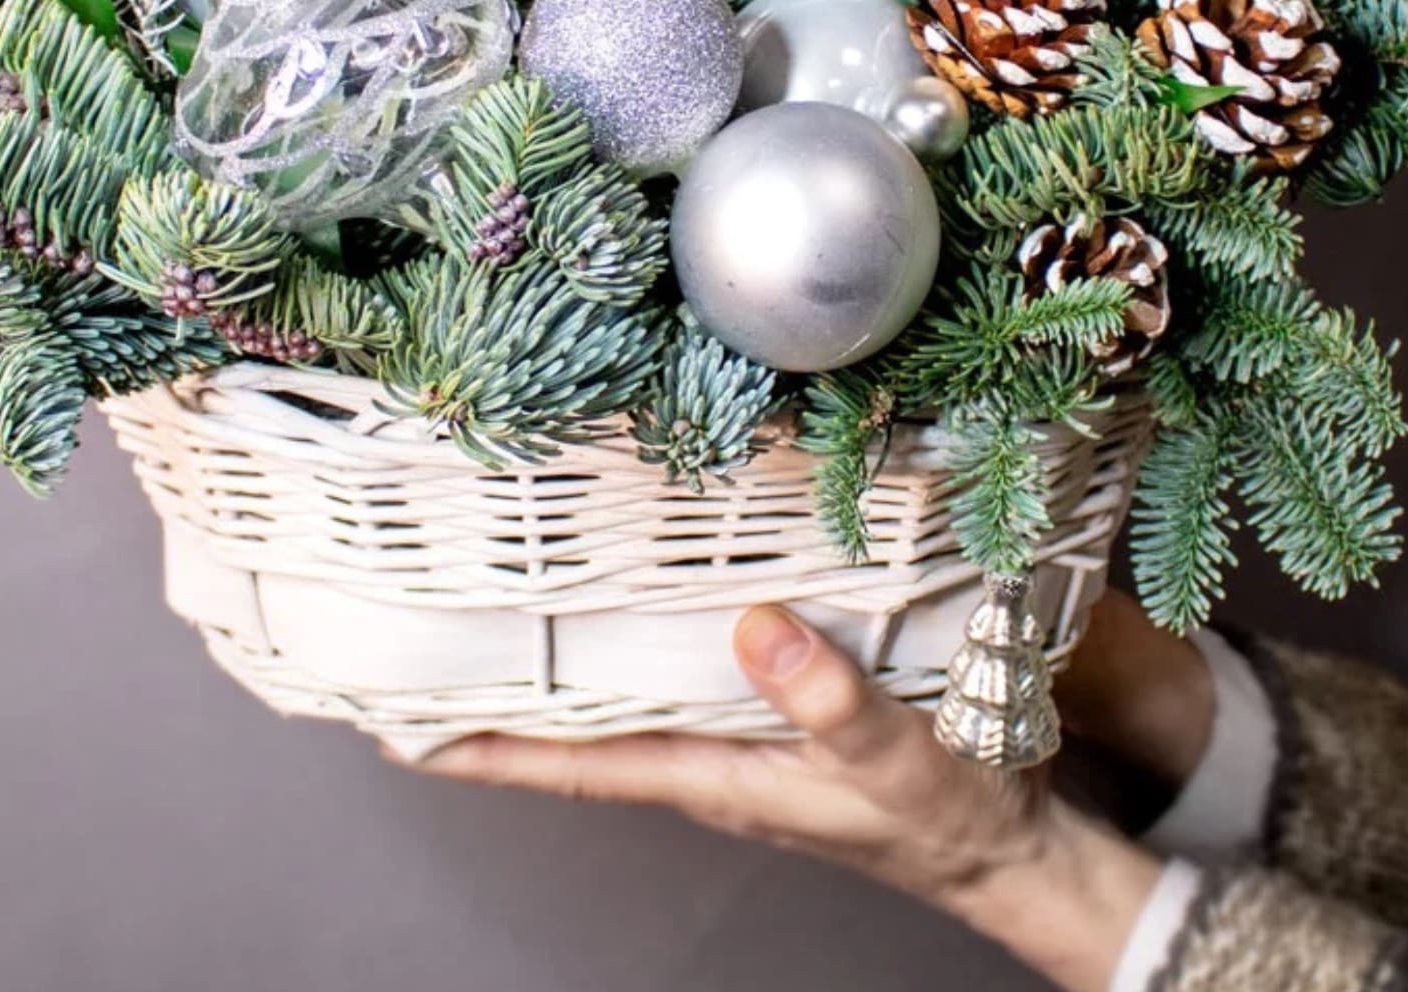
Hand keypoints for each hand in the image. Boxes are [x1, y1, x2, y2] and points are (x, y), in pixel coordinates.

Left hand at [414, 604, 1167, 991]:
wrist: (1011, 841)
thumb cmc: (950, 819)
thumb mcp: (898, 764)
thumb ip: (830, 705)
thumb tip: (753, 628)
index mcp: (710, 772)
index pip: (568, 759)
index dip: (480, 740)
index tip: (395, 717)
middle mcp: (705, 745)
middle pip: (577, 711)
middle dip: (501, 673)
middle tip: (424, 617)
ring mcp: (736, 722)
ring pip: (623, 677)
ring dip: (563, 638)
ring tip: (498, 577)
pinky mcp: (775, 693)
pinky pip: (681, 650)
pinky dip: (643, 614)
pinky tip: (638, 565)